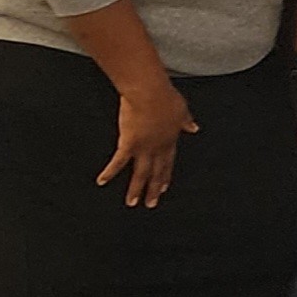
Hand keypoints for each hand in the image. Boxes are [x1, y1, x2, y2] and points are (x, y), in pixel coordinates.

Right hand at [97, 79, 197, 207]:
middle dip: (154, 189)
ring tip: (132, 203)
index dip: (166, 175)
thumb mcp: (182, 109)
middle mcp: (158, 147)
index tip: (165, 187)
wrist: (150, 92)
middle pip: (156, 172)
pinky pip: (118, 161)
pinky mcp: (128, 143)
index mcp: (170, 140)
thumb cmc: (166, 96)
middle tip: (151, 204)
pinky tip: (102, 181)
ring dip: (136, 189)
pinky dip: (110, 172)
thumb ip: (186, 121)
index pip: (168, 162)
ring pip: (140, 173)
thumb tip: (194, 128)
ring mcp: (144, 147)